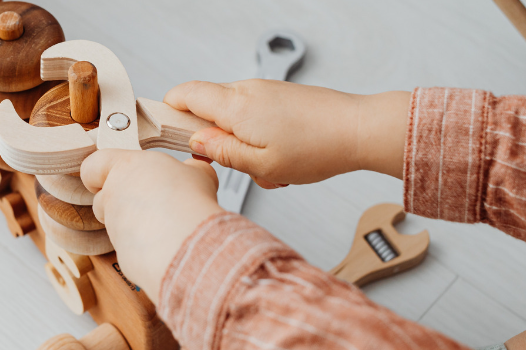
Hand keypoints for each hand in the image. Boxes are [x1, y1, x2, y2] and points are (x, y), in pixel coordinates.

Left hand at [80, 149, 223, 302]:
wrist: (186, 242)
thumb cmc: (189, 200)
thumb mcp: (198, 172)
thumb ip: (188, 169)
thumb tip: (193, 170)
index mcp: (124, 168)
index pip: (92, 166)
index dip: (99, 173)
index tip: (115, 177)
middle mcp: (112, 197)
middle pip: (102, 199)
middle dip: (121, 203)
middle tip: (150, 204)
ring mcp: (114, 228)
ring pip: (116, 226)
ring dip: (135, 226)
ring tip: (166, 227)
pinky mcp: (121, 254)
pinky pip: (130, 249)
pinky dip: (145, 248)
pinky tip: (168, 246)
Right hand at [164, 79, 409, 186]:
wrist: (359, 130)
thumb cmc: (318, 147)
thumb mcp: (261, 164)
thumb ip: (221, 152)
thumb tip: (195, 143)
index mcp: (235, 105)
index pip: (184, 94)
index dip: (169, 112)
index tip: (167, 135)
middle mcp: (247, 91)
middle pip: (206, 108)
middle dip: (211, 139)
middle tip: (231, 164)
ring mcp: (264, 92)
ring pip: (232, 117)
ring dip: (240, 144)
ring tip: (266, 165)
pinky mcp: (280, 97)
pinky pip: (254, 118)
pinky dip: (259, 139)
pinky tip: (281, 159)